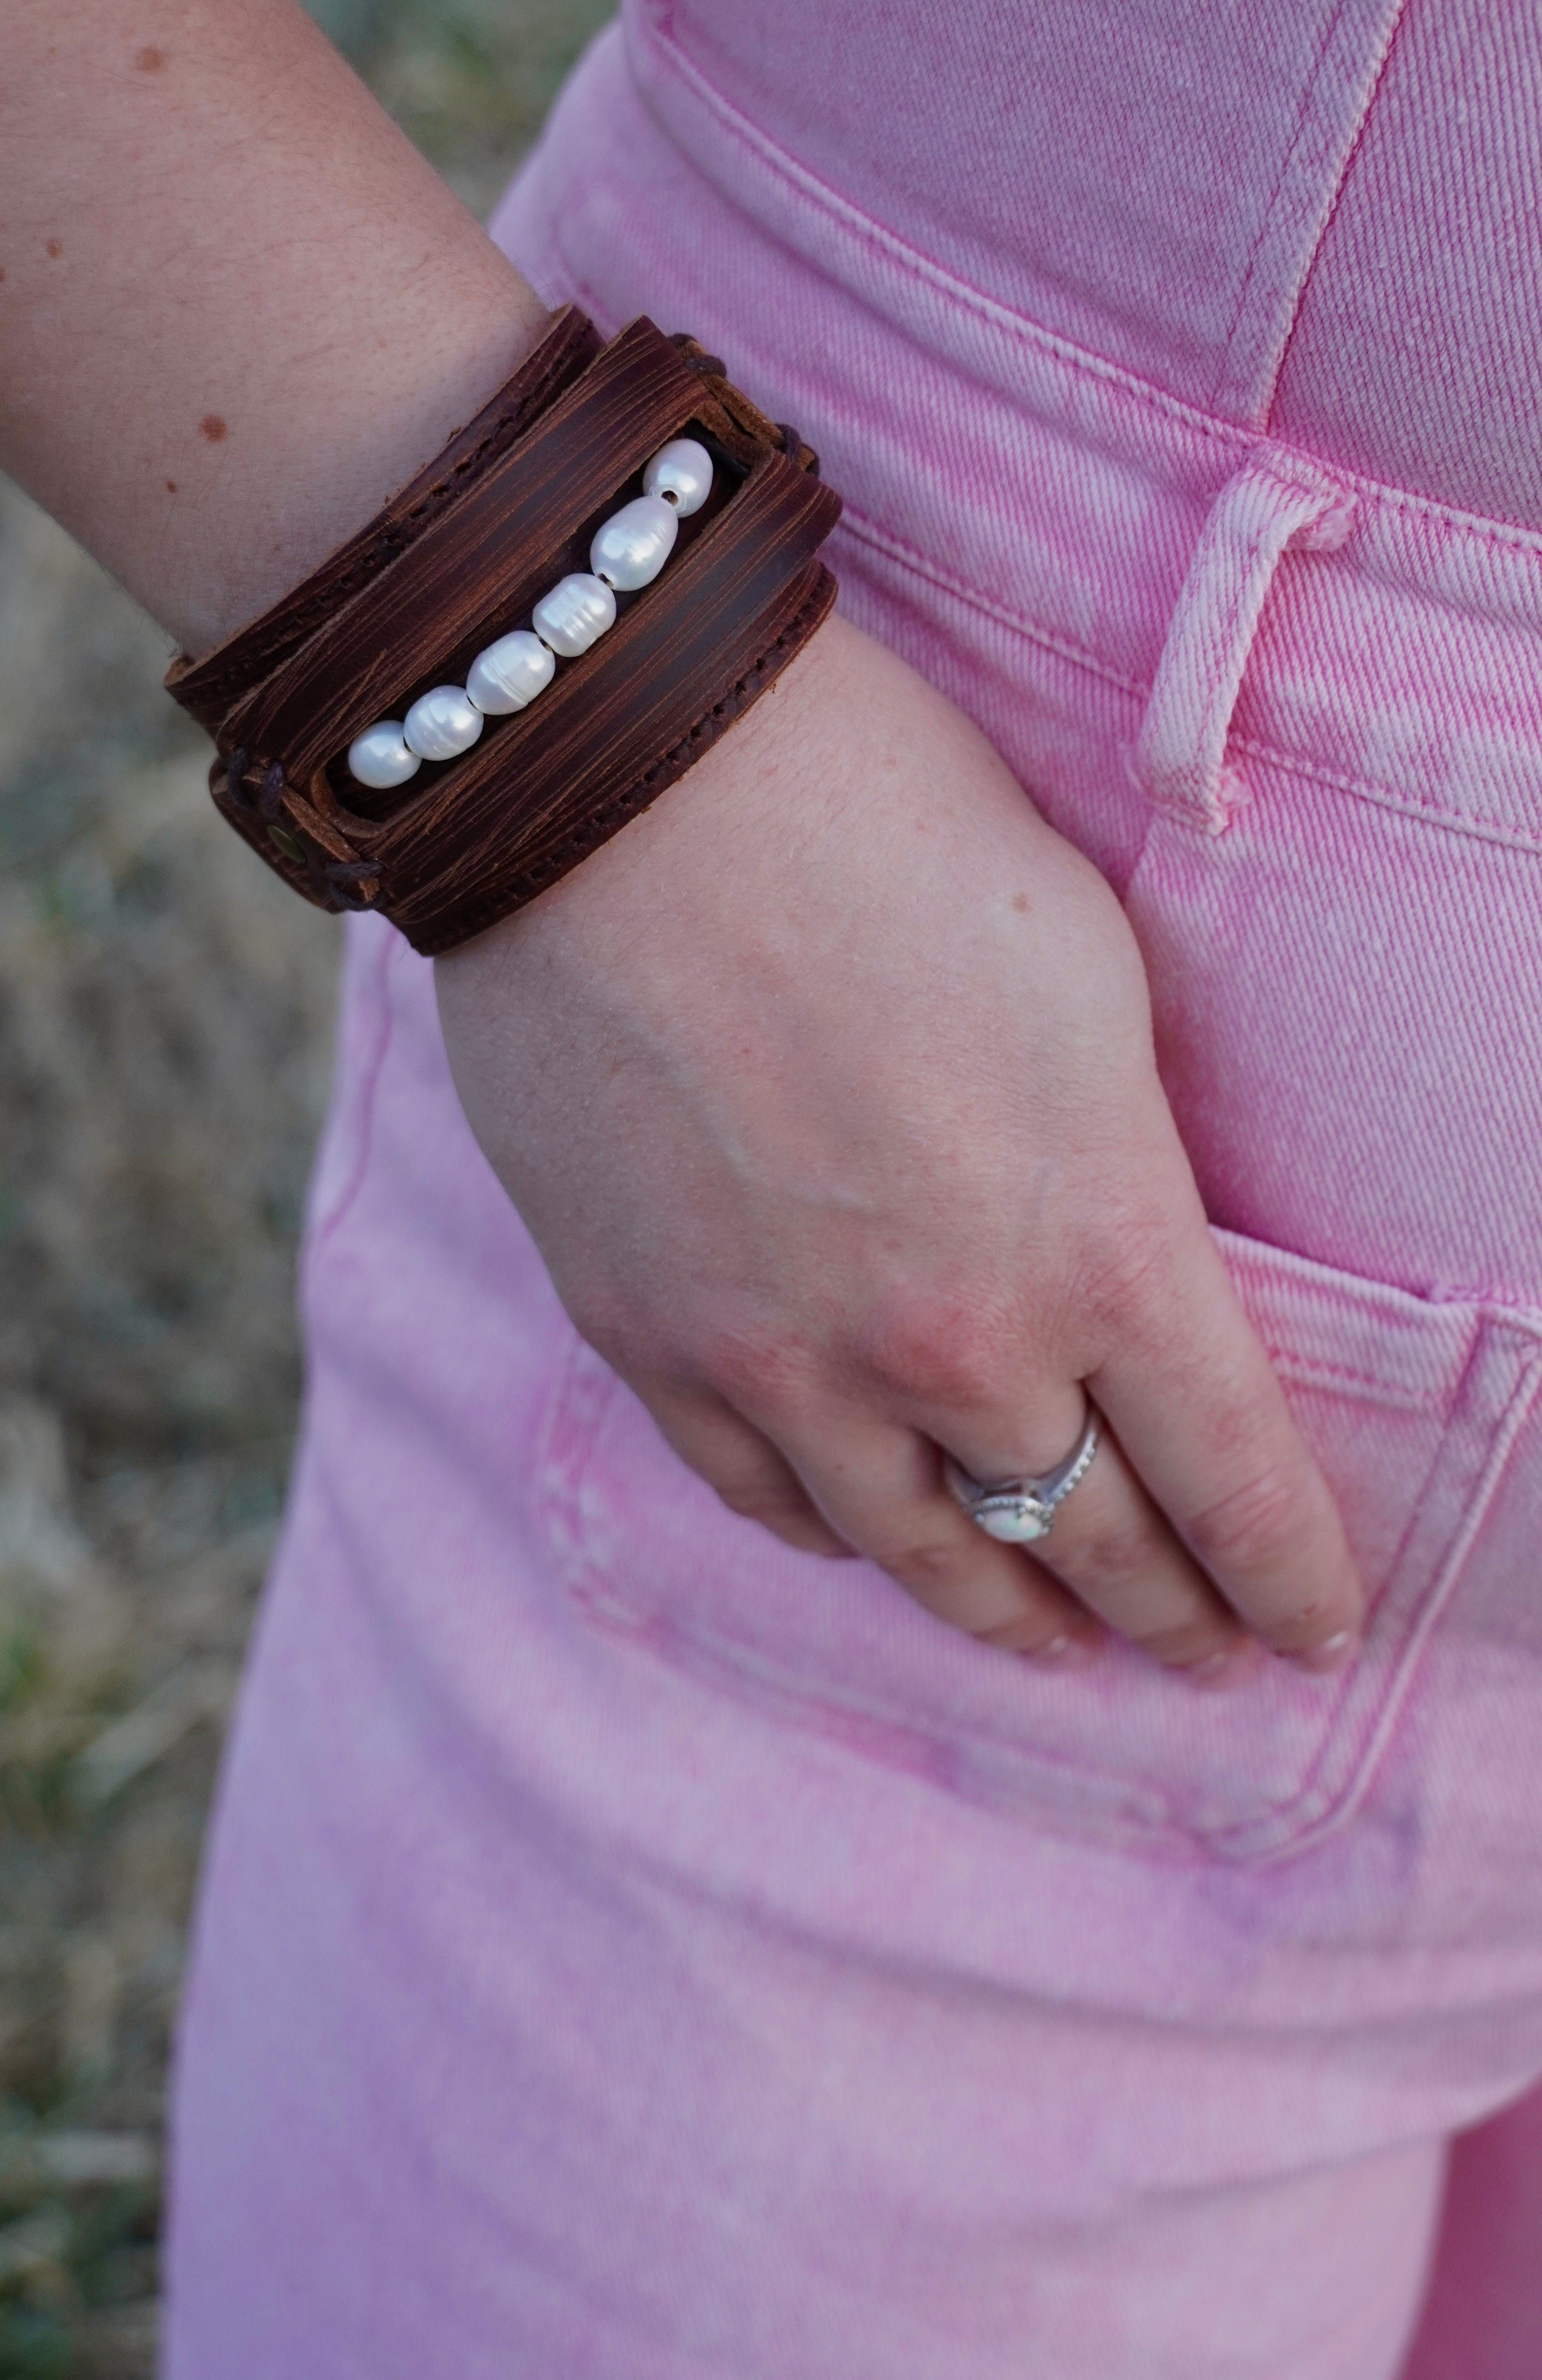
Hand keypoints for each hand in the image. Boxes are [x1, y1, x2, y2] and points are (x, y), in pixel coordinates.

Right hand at [436, 614, 1363, 1677]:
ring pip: (919, 1549)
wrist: (626, 791)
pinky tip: (870, 1541)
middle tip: (1202, 1652)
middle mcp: (949, 1342)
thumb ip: (1116, 1158)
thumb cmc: (887, 831)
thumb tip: (1117, 1253)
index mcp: (1096, 1243)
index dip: (1286, 1574)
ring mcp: (783, 1359)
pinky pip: (761, 1495)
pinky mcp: (649, 1338)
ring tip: (1053, 1639)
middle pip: (1085, 1535)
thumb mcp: (1088, 981)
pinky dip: (836, 1534)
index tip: (1313, 1627)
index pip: (1229, 1474)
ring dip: (1004, 1610)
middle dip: (1166, 1612)